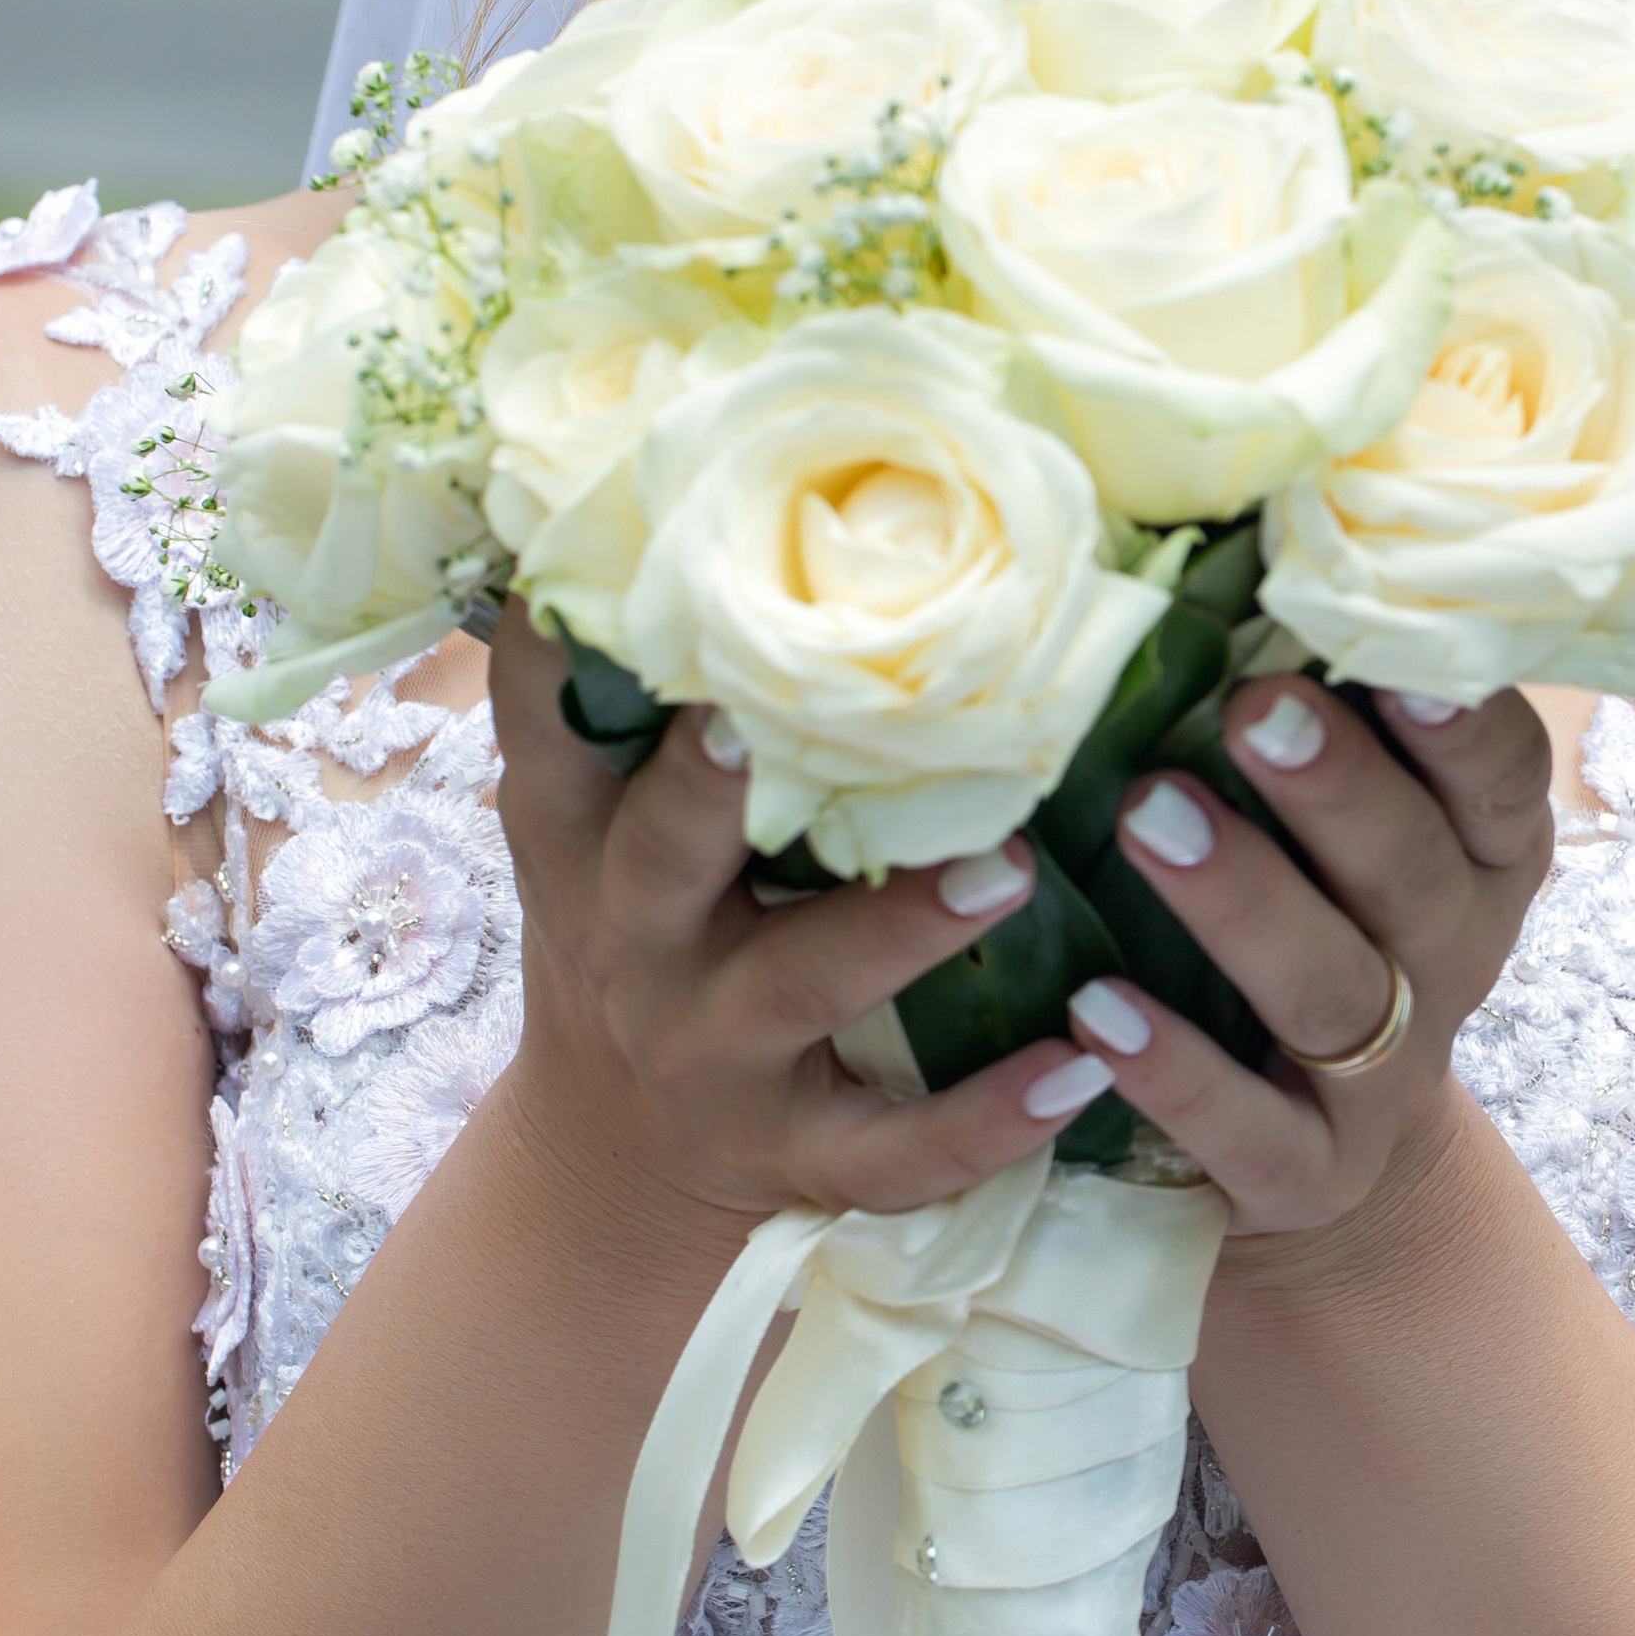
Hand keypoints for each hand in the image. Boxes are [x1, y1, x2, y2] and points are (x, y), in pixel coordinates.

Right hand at [486, 602, 1094, 1244]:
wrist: (615, 1156)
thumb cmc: (639, 925)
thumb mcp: (593, 823)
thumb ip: (632, 694)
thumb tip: (668, 479)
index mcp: (584, 840)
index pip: (548, 728)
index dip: (565, 654)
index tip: (606, 568)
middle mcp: (638, 940)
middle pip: (668, 856)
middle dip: (714, 789)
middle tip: (781, 719)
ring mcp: (717, 1053)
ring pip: (805, 989)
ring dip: (903, 932)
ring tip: (1010, 871)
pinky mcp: (799, 1155)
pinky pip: (900, 1151)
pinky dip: (993, 1118)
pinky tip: (1085, 1067)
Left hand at [1036, 679, 1552, 1237]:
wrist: (1314, 1154)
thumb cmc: (1313, 918)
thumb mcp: (1342, 820)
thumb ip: (1311, 701)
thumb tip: (1227, 514)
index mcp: (1480, 856)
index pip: (1501, 782)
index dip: (1462, 726)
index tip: (1407, 656)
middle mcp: (1450, 961)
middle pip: (1414, 875)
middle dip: (1339, 791)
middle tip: (1253, 708)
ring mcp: (1382, 1078)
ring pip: (1331, 992)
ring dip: (1245, 903)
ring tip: (1147, 818)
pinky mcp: (1303, 1175)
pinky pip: (1247, 1131)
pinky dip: (1174, 1072)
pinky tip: (1094, 1012)